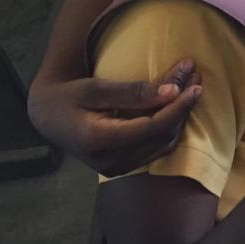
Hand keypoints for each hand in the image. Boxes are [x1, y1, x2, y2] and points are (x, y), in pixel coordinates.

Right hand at [28, 59, 201, 175]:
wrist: (48, 116)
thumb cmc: (69, 96)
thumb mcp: (95, 88)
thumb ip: (132, 92)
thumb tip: (171, 91)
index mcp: (99, 140)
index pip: (153, 127)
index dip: (178, 107)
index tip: (196, 85)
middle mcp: (110, 161)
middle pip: (162, 135)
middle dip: (183, 106)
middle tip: (195, 76)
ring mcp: (116, 168)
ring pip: (163, 143)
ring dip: (180, 115)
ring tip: (190, 85)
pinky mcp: (122, 166)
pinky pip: (156, 147)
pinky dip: (170, 125)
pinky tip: (176, 104)